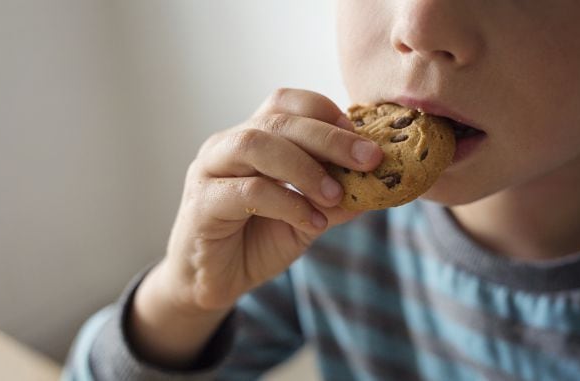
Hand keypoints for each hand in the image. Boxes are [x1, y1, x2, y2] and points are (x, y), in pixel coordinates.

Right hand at [128, 89, 382, 364]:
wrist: (214, 281)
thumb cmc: (257, 241)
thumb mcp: (307, 216)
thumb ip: (334, 198)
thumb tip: (377, 185)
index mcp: (254, 137)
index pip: (287, 103)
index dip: (326, 113)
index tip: (362, 140)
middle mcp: (228, 144)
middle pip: (278, 120)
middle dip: (329, 138)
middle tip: (368, 159)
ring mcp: (210, 169)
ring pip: (256, 145)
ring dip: (305, 167)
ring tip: (336, 194)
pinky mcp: (202, 202)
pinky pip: (248, 192)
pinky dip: (287, 203)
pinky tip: (311, 222)